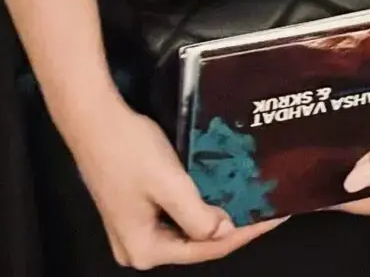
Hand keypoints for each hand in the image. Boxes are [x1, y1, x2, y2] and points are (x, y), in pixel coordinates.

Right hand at [64, 97, 286, 266]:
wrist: (93, 119)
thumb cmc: (129, 151)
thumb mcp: (169, 184)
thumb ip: (197, 216)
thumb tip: (225, 231)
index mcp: (145, 250)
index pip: (205, 249)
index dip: (243, 233)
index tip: (275, 217)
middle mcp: (138, 249)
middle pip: (196, 243)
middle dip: (232, 226)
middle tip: (267, 208)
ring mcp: (134, 230)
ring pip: (186, 229)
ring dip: (216, 215)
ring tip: (251, 201)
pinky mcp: (136, 210)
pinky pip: (175, 216)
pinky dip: (199, 206)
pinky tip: (221, 192)